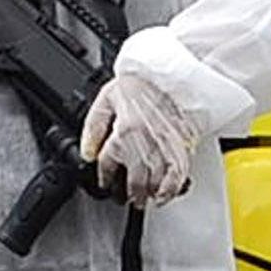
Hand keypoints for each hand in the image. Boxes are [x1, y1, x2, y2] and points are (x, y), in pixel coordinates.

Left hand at [79, 29, 239, 208]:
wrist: (173, 72)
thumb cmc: (142, 82)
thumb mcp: (106, 98)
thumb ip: (93, 127)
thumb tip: (87, 151)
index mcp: (124, 131)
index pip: (107, 163)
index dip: (103, 176)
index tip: (104, 180)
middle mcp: (144, 142)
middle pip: (134, 180)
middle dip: (128, 194)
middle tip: (125, 198)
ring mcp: (165, 146)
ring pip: (155, 182)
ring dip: (147, 195)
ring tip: (142, 199)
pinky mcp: (183, 145)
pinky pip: (178, 174)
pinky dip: (171, 189)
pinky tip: (165, 195)